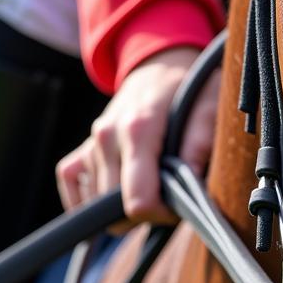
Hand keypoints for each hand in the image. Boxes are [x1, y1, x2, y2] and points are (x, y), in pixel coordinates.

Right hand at [57, 46, 221, 225]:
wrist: (163, 68)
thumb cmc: (192, 92)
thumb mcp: (210, 110)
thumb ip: (200, 146)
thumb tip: (192, 187)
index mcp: (138, 130)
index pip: (137, 202)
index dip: (160, 214)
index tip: (178, 204)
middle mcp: (107, 137)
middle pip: (113, 208)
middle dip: (144, 213)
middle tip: (168, 196)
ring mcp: (92, 142)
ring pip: (95, 203)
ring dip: (122, 206)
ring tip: (151, 187)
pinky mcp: (83, 148)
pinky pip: (71, 183)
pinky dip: (88, 199)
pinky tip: (115, 198)